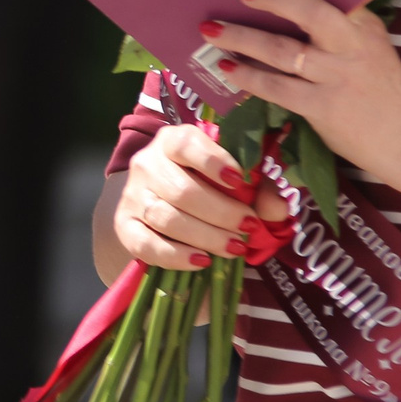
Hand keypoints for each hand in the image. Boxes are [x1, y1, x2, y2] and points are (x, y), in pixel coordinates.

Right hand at [114, 121, 289, 272]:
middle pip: (181, 190)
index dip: (213, 161)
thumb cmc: (209, 186)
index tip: (240, 180)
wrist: (168, 204)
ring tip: (234, 247)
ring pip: (166, 218)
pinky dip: (175, 256)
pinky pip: (145, 244)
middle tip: (248, 227)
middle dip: (221, 213)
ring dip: (206, 237)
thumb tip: (276, 208)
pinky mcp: (124, 225)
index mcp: (173, 141)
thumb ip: (262, 190)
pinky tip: (201, 261)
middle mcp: (147, 164)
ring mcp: (132, 195)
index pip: (186, 144)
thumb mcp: (238, 180)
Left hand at [203, 0, 400, 183]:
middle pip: (310, 13)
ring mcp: (337, 77)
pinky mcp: (323, 106)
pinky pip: (277, 87)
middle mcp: (352, 45)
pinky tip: (228, 68)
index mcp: (363, 24)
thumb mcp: (366, 45)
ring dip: (242, 39)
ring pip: (282, 51)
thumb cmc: (377, 84)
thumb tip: (279, 5)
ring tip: (211, 30)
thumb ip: (337, 26)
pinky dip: (249, 77)